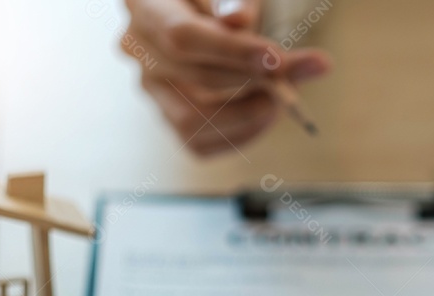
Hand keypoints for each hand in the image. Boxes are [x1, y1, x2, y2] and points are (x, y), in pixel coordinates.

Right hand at [122, 0, 331, 155]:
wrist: (207, 16)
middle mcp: (140, 52)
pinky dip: (241, 135)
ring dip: (246, 113)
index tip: (278, 60)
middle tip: (293, 73)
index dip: (232, 51)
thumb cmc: (219, 0)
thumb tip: (239, 20)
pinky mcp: (169, 119)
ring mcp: (152, 90)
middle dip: (253, 79)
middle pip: (194, 76)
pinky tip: (266, 114)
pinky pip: (200, 144)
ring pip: (191, 121)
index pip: (183, 37)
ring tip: (280, 96)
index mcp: (147, 8)